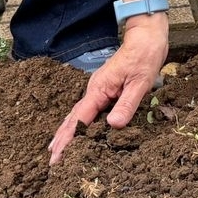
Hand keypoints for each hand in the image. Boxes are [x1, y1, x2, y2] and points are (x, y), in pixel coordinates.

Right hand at [47, 12, 168, 164]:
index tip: (56, 156)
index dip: (67, 140)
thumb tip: (113, 125)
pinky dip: (79, 122)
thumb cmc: (144, 57)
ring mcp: (98, 88)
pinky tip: (78, 130)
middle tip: (52, 161)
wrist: (145, 36)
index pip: (79, 120)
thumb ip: (127, 104)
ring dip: (68, 132)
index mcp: (99, 89)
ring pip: (78, 114)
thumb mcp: (140, 82)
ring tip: (57, 149)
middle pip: (73, 118)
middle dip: (62, 139)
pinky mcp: (105, 88)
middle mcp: (94, 89)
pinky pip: (88, 109)